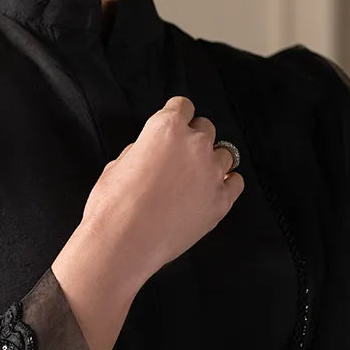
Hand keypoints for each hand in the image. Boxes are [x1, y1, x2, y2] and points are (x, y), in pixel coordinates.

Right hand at [80, 96, 244, 283]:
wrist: (124, 244)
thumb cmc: (113, 206)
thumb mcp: (118, 164)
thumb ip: (143, 149)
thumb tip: (152, 153)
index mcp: (166, 128)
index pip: (183, 106)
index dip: (177, 116)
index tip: (177, 125)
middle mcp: (194, 145)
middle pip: (206, 128)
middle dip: (194, 139)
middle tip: (181, 157)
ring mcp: (211, 173)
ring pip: (225, 154)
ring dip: (212, 162)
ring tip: (196, 179)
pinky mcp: (221, 201)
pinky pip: (236, 182)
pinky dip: (227, 184)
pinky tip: (212, 191)